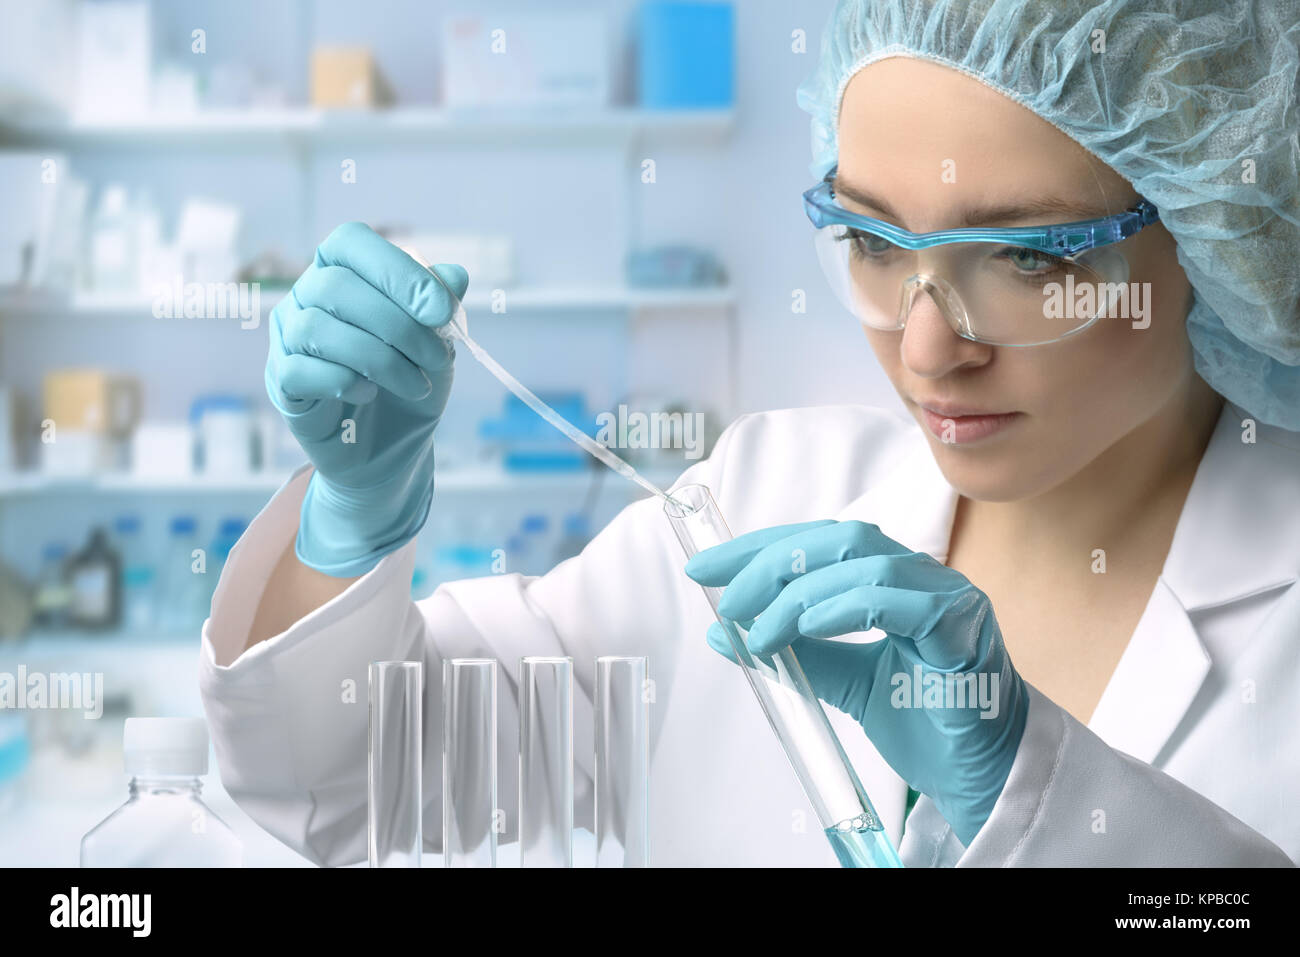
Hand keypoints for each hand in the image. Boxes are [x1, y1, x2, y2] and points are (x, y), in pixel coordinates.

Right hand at [266, 222, 467, 575]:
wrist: (392, 448)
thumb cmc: (410, 381)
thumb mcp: (437, 341)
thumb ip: (441, 305)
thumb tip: (455, 276)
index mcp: (341, 270)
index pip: (351, 242)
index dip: (397, 270)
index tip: (440, 310)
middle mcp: (306, 296)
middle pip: (337, 286)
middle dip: (399, 325)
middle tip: (437, 359)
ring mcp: (288, 338)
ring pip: (318, 328)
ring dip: (380, 359)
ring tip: (415, 384)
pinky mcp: (282, 381)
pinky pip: (301, 370)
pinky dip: (344, 382)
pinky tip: (370, 394)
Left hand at [685, 519, 1028, 845]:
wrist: (981, 775)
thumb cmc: (925, 722)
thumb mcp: (844, 682)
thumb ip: (794, 652)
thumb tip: (723, 632)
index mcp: (892, 579)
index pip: (817, 542)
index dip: (757, 548)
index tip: (705, 569)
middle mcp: (920, 576)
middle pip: (836, 539)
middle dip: (770, 561)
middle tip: (725, 598)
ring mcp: (946, 594)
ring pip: (861, 563)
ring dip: (797, 594)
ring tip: (757, 632)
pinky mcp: (961, 625)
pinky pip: (896, 600)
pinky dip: (842, 606)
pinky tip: (804, 627)